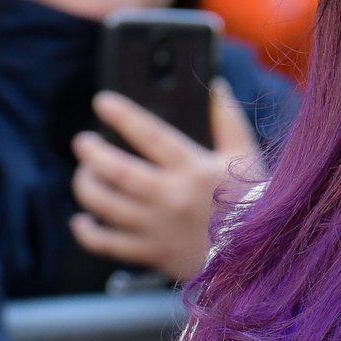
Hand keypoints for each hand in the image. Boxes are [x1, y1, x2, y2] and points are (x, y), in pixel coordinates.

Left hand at [70, 79, 261, 280]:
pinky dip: (88, 233)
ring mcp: (160, 228)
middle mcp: (172, 197)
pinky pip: (109, 244)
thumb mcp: (245, 156)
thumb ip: (228, 119)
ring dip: (87, 187)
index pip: (151, 135)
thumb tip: (216, 86)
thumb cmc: (251, 201)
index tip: (102, 103)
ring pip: (107, 206)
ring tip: (86, 175)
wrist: (259, 255)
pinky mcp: (153, 253)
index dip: (123, 116)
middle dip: (93, 154)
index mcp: (193, 169)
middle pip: (118, 172)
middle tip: (82, 143)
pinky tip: (82, 221)